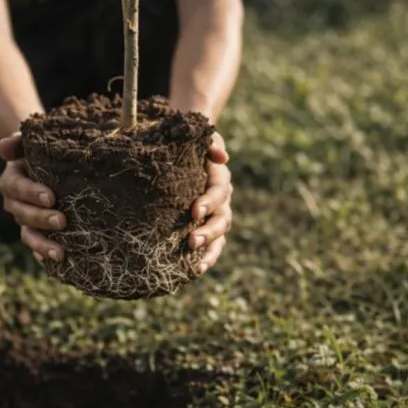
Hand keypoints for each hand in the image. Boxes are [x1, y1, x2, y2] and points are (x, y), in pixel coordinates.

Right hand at [0, 133, 65, 261]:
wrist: (51, 162)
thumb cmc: (42, 150)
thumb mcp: (31, 142)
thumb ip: (18, 142)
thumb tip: (2, 147)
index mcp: (11, 180)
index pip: (17, 187)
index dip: (31, 193)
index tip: (51, 198)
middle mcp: (14, 202)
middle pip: (22, 214)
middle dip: (41, 219)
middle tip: (62, 221)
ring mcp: (24, 219)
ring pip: (28, 235)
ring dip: (42, 244)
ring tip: (60, 253)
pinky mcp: (36, 231)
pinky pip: (36, 246)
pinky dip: (43, 255)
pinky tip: (57, 262)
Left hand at [188, 132, 231, 273]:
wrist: (186, 151)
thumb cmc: (188, 144)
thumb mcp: (198, 137)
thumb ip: (209, 142)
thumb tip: (222, 156)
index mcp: (218, 177)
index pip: (219, 190)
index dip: (209, 201)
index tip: (194, 211)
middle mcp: (222, 198)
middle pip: (222, 217)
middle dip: (208, 231)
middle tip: (191, 241)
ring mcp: (217, 214)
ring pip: (219, 235)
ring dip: (209, 249)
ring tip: (197, 264)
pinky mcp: (207, 225)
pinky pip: (212, 244)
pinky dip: (207, 258)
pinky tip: (195, 271)